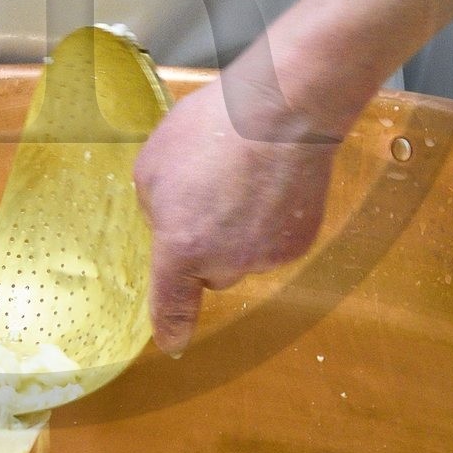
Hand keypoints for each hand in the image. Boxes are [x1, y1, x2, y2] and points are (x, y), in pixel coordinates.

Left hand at [133, 46, 359, 354]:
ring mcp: (267, 256)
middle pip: (210, 273)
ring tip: (242, 178)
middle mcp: (227, 263)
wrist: (285, 109)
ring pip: (244, 256)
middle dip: (206, 245)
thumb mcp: (153, 164)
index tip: (171, 344)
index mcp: (181, 248)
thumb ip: (154, 209)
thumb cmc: (212, 127)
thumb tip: (169, 226)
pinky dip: (271, 220)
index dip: (170, 329)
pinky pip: (274, 242)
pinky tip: (271, 181)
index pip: (172, 306)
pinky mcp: (300, 243)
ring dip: (239, 230)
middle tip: (209, 194)